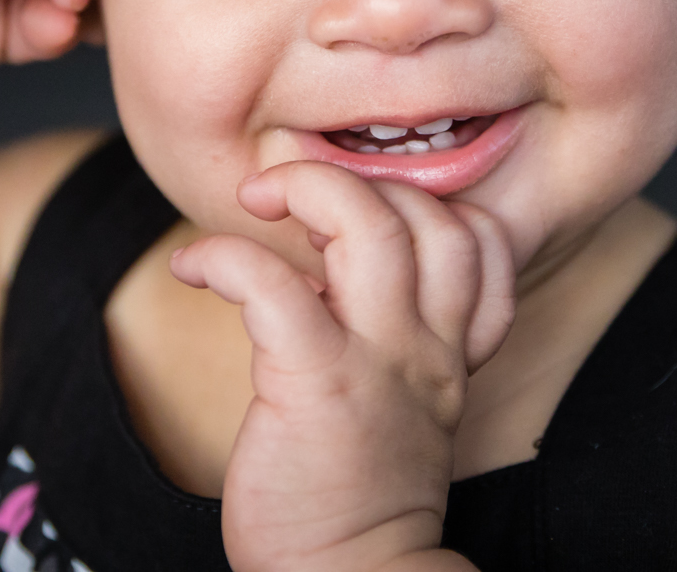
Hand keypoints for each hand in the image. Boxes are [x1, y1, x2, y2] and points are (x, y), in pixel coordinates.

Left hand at [171, 163, 515, 571]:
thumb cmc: (352, 495)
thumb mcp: (398, 407)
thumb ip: (386, 338)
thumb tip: (322, 268)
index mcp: (445, 352)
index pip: (483, 241)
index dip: (426, 205)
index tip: (356, 217)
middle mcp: (424, 348)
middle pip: (428, 216)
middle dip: (353, 181)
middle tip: (285, 197)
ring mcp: (376, 362)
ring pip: (369, 227)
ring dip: (306, 189)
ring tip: (255, 202)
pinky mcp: (314, 383)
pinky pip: (271, 284)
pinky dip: (223, 255)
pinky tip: (193, 267)